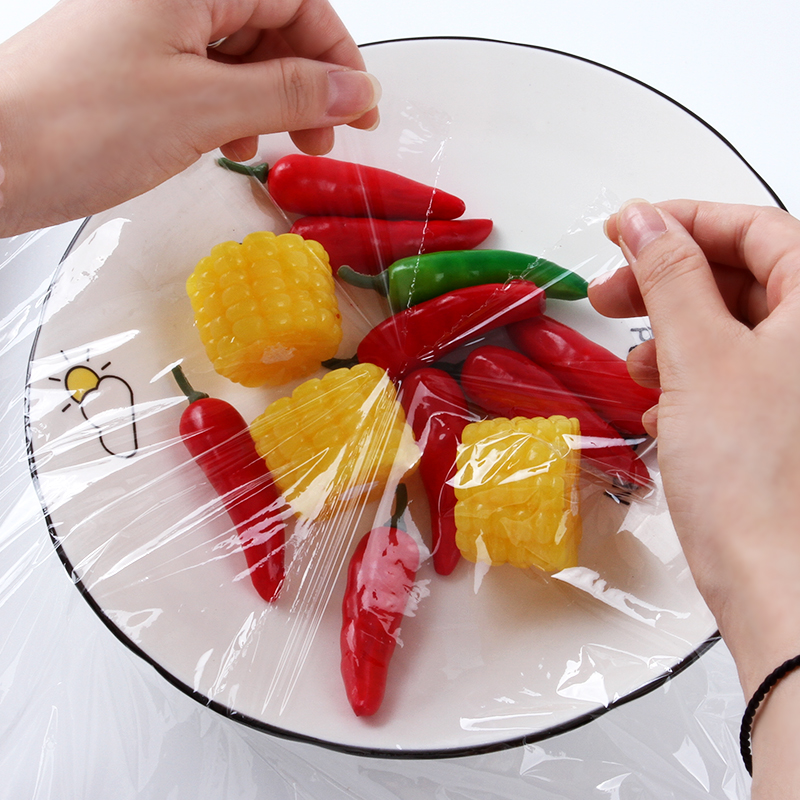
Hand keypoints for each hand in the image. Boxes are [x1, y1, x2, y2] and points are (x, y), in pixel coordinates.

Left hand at [0, 0, 380, 234]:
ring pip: (238, 54)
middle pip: (269, 23)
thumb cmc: (73, 124)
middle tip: (324, 134)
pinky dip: (229, 109)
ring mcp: (149, 30)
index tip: (360, 105)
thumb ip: (290, 93)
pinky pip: (204, 76)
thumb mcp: (205, 107)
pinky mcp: (135, 66)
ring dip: (269, 101)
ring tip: (272, 143)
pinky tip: (228, 141)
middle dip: (306, 81)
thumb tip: (352, 89)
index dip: (337, 54)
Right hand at [589, 200, 799, 699]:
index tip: (629, 228)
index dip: (686, 221)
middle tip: (615, 290)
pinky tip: (664, 403)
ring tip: (639, 361)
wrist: (776, 582)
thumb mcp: (700, 357)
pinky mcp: (777, 421)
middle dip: (670, 280)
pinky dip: (688, 376)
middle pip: (741, 276)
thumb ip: (670, 277)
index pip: (757, 228)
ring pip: (730, 327)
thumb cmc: (758, 485)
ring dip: (673, 334)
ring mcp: (798, 385)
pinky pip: (729, 373)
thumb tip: (645, 221)